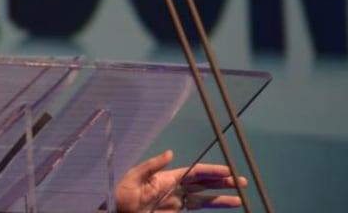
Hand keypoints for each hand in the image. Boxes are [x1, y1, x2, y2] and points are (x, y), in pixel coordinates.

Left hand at [114, 150, 247, 211]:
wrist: (117, 211)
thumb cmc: (122, 194)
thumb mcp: (134, 177)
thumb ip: (152, 166)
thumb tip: (170, 153)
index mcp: (167, 177)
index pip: (195, 173)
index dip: (212, 171)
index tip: (229, 171)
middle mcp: (175, 187)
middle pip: (204, 183)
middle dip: (223, 183)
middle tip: (242, 182)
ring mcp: (176, 200)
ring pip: (204, 198)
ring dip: (221, 198)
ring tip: (240, 198)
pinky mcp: (174, 211)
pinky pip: (196, 208)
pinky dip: (210, 206)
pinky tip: (222, 206)